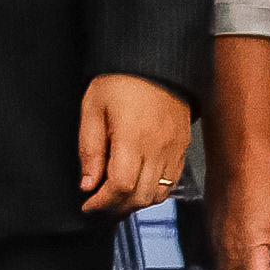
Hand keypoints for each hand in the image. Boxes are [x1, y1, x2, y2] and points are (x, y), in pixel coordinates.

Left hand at [77, 72, 192, 216]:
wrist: (154, 62)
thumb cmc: (120, 80)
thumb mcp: (92, 108)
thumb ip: (90, 148)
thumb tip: (88, 182)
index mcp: (132, 138)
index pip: (120, 186)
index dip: (102, 202)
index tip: (89, 204)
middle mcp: (157, 148)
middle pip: (140, 196)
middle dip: (117, 207)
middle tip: (99, 205)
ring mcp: (173, 150)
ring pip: (158, 194)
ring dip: (136, 202)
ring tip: (117, 198)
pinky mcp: (182, 148)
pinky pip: (172, 182)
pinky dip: (154, 191)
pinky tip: (139, 185)